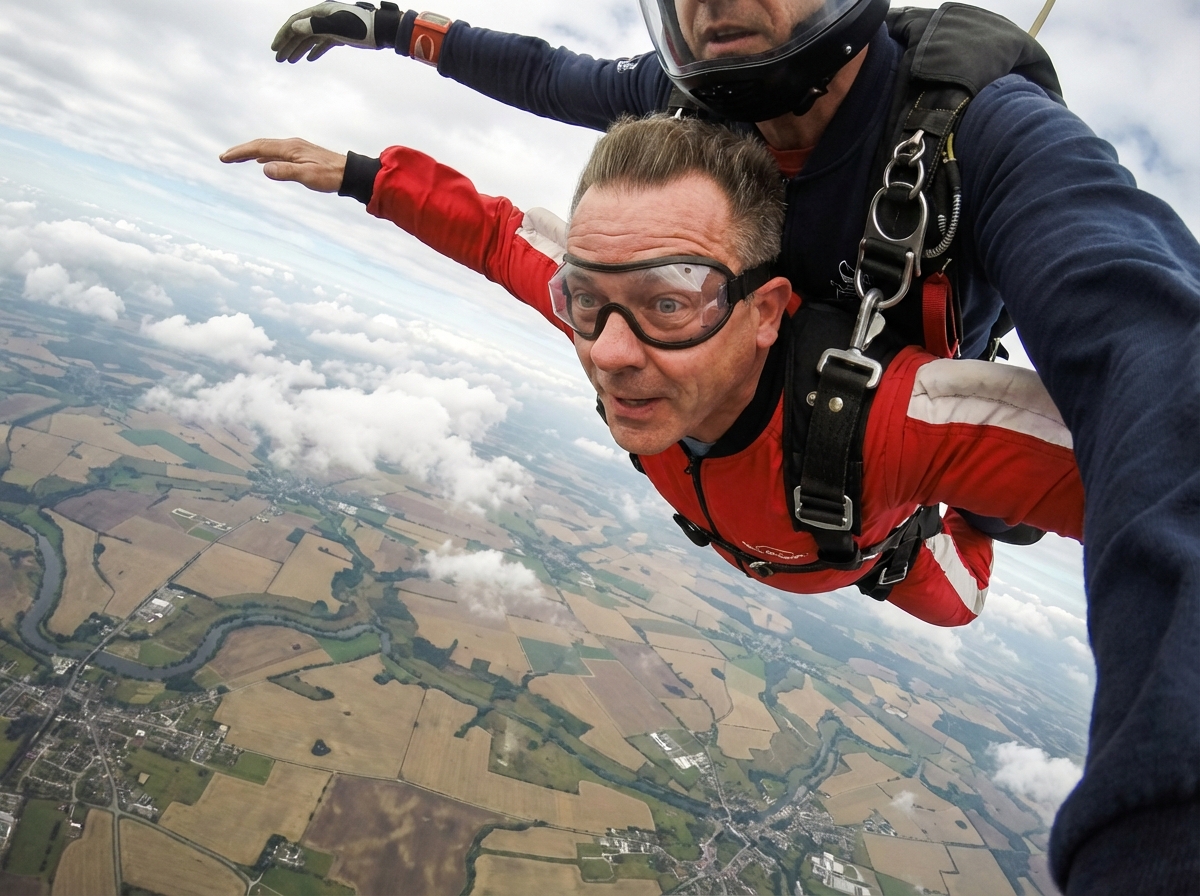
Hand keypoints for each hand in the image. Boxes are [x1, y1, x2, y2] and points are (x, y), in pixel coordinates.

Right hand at [220, 138, 345, 192]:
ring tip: (237, 158)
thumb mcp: (308, 176)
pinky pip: (276, 152)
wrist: (350, 173)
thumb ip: (286, 172)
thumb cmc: (330, 176)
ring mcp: (296, 149)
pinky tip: (261, 162)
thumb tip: (264, 168)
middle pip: (260, 145)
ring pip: (267, 148)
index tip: (225, 157)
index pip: (259, 148)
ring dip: (251, 153)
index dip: (241, 152)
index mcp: (290, 148)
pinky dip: (264, 155)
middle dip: (241, 151)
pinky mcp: (300, 154)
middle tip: (224, 157)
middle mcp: (291, 145)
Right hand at [272, 2, 399, 62]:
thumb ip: (315, 26)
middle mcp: (323, 17)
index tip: (275, 48)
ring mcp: (332, 26)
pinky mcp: (340, 35)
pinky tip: (310, 59)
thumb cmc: (361, 27)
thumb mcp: (337, 26)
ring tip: (290, 61)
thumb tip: (294, 27)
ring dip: (299, 49)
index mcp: (320, 12)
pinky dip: (316, 50)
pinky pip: (324, 43)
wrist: (381, 31)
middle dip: (288, 45)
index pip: (295, 23)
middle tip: (279, 59)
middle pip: (301, 31)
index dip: (283, 35)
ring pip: (311, 38)